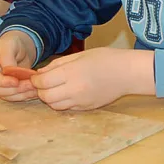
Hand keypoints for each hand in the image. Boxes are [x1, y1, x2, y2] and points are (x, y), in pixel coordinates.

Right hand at [0, 30, 37, 101]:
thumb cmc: (12, 43)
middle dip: (15, 89)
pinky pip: (14, 97)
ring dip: (21, 94)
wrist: (18, 48)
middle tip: (30, 85)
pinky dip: (25, 96)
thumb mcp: (9, 45)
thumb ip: (7, 57)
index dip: (2, 82)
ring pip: (7, 96)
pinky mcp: (7, 90)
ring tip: (35, 89)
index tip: (16, 81)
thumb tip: (8, 71)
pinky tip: (34, 92)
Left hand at [30, 47, 150, 110]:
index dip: (35, 80)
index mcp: (72, 73)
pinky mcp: (87, 108)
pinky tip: (69, 92)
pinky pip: (67, 108)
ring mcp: (81, 101)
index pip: (43, 82)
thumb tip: (40, 73)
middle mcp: (75, 90)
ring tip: (57, 88)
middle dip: (41, 90)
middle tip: (45, 83)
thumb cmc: (106, 59)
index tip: (36, 76)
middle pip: (46, 97)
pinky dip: (63, 102)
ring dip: (51, 98)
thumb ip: (58, 64)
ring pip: (55, 106)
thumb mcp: (80, 55)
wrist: (128, 73)